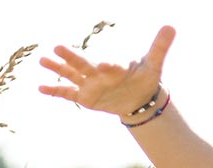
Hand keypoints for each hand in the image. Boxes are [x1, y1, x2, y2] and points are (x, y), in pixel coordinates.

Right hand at [38, 26, 174, 116]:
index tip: (108, 65)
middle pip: (83, 64)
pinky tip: (41, 87)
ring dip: (58, 68)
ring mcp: (89, 84)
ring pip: (71, 75)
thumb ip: (159, 47)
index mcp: (114, 66)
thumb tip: (171, 26)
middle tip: (58, 47)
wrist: (138, 97)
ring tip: (43, 60)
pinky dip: (55, 91)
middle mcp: (98, 72)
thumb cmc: (144, 78)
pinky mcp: (85, 97)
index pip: (111, 65)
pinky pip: (67, 93)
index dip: (111, 66)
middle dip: (72, 57)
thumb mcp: (154, 65)